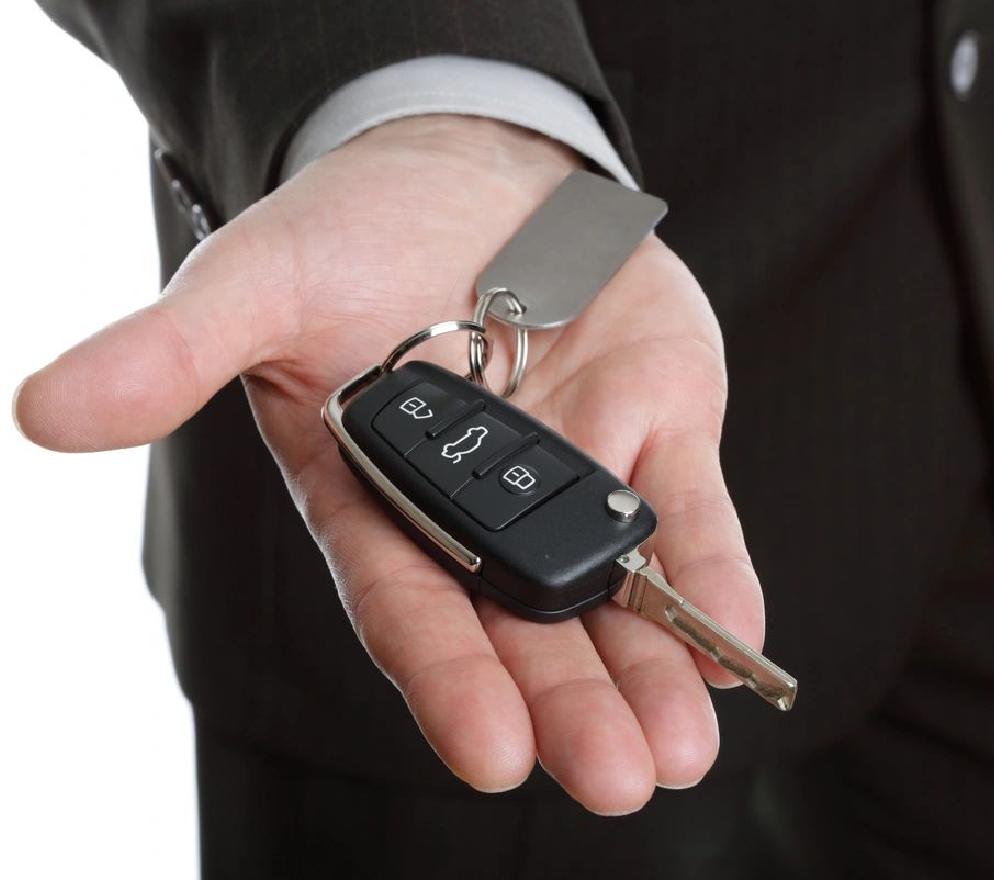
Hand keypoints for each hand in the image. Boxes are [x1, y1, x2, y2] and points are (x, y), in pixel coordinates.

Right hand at [13, 116, 762, 813]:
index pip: (411, 606)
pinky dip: (713, 577)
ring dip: (653, 666)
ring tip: (682, 748)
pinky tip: (737, 642)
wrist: (470, 173)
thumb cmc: (356, 232)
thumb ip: (174, 353)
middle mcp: (483, 509)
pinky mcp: (655, 428)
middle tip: (621, 779)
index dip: (450, 679)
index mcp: (382, 497)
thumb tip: (45, 410)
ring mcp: (577, 472)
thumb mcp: (260, 281)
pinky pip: (689, 512)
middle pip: (525, 624)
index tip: (493, 751)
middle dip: (571, 703)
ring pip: (616, 591)